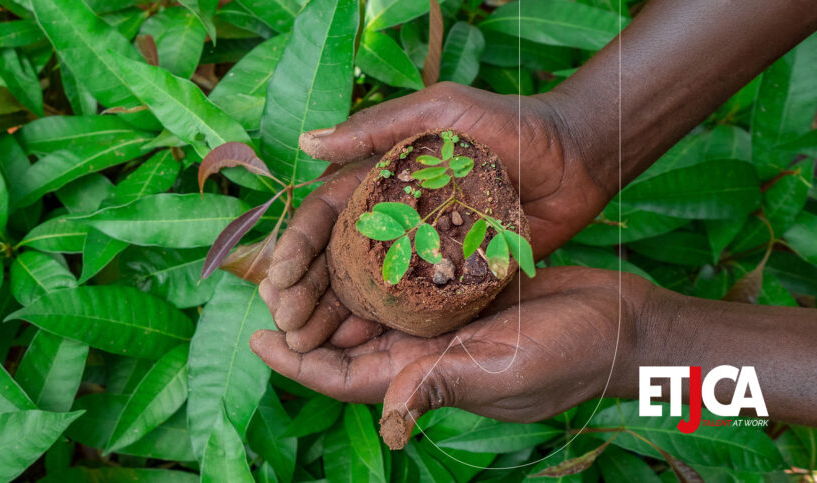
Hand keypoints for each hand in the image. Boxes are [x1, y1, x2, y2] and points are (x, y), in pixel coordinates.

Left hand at [251, 266, 653, 448]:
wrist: (619, 322)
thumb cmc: (568, 356)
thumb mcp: (503, 373)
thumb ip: (443, 386)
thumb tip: (388, 422)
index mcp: (422, 375)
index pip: (343, 377)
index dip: (296, 363)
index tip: (257, 336)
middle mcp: (422, 349)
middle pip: (346, 339)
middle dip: (306, 317)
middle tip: (268, 282)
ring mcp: (440, 318)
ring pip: (371, 305)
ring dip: (335, 286)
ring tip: (299, 255)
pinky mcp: (460, 288)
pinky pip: (408, 276)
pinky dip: (380, 259)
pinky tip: (359, 228)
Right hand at [261, 82, 610, 351]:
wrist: (576, 157)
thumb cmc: (509, 124)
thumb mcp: (438, 112)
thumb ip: (375, 128)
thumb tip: (306, 144)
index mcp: (379, 177)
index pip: (323, 216)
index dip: (296, 247)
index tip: (277, 279)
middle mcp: (393, 217)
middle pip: (334, 259)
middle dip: (305, 290)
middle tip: (285, 321)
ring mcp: (420, 250)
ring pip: (364, 288)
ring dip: (333, 314)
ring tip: (308, 342)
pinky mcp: (452, 276)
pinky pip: (409, 304)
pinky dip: (380, 325)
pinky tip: (356, 346)